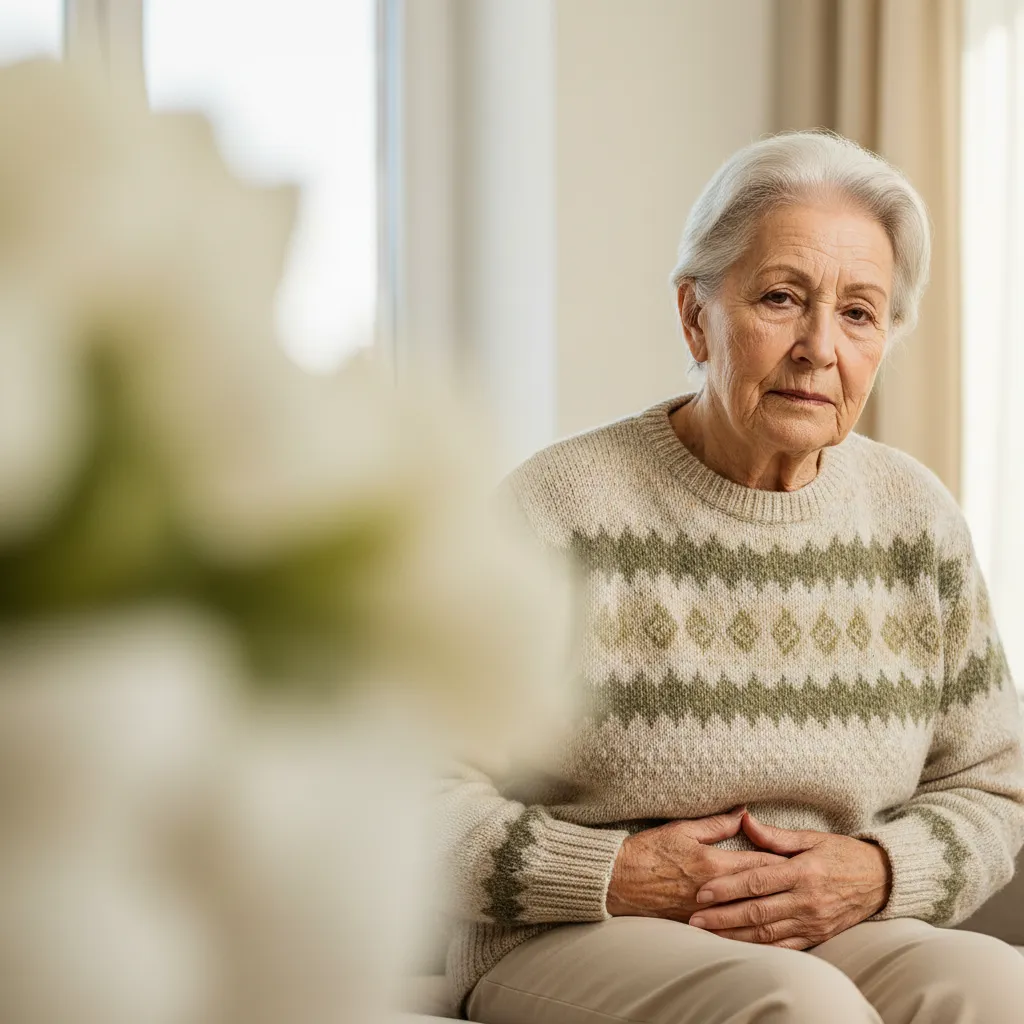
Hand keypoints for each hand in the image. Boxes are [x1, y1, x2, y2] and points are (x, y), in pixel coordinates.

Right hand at [605, 805, 790, 921]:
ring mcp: (706, 912)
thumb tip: (743, 813)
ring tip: (792, 913)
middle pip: (758, 893)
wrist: (619, 879)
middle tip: (807, 890)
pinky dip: (747, 933)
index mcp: (714, 864)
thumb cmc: (649, 850)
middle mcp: (714, 891)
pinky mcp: (695, 925)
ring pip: (747, 917)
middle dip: (783, 891)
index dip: (783, 865)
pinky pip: (729, 932)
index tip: (803, 864)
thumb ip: (717, 824)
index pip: (758, 866)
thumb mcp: (682, 829)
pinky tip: (761, 935)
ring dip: (770, 915)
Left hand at [686, 811, 891, 948]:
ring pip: (767, 933)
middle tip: (694, 919)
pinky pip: (785, 947)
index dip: (727, 888)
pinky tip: (739, 947)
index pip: (757, 881)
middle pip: (757, 911)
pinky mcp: (818, 937)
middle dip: (723, 916)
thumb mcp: (811, 838)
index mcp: (802, 872)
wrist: (881, 881)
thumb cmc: (842, 854)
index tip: (702, 892)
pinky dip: (760, 949)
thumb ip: (775, 836)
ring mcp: (813, 922)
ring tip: (708, 935)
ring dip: (735, 935)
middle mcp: (807, 900)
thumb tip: (743, 819)